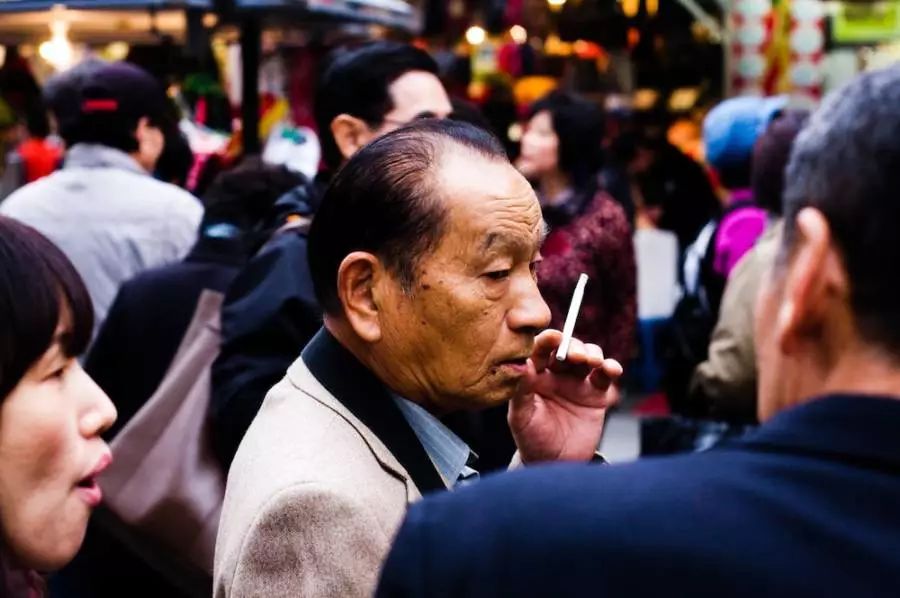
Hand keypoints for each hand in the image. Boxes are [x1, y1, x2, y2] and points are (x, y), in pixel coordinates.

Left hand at [508, 329, 622, 463]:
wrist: (555, 464)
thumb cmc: (531, 439)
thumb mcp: (521, 416)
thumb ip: (522, 390)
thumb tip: (523, 363)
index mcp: (534, 375)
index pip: (540, 350)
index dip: (547, 340)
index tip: (553, 336)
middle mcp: (556, 374)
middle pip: (567, 348)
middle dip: (572, 346)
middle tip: (575, 355)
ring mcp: (577, 382)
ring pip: (588, 356)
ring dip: (591, 353)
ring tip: (591, 362)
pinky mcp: (597, 394)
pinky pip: (605, 375)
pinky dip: (611, 368)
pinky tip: (611, 369)